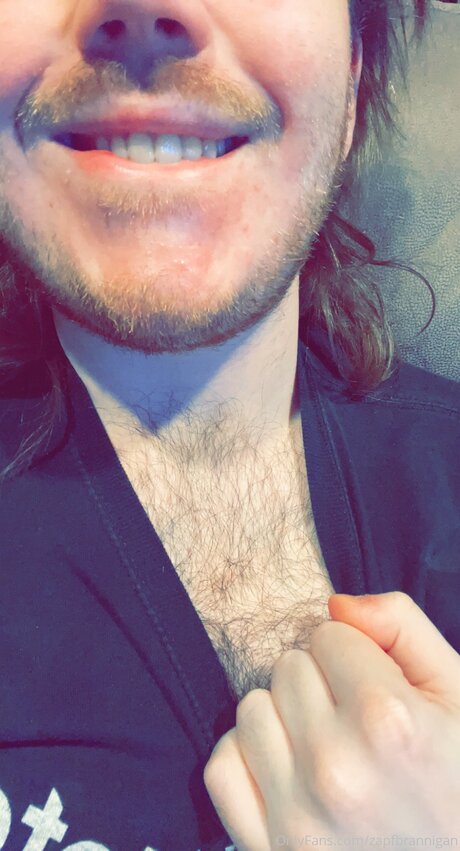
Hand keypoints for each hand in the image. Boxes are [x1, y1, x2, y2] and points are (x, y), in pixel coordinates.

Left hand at [203, 592, 459, 849]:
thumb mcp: (458, 693)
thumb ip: (402, 627)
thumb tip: (336, 604)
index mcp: (386, 721)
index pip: (329, 635)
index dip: (357, 656)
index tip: (378, 688)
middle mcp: (334, 768)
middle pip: (288, 667)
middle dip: (321, 682)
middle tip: (357, 721)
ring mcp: (297, 816)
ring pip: (251, 709)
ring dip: (284, 718)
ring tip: (328, 745)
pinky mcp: (271, 850)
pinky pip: (222, 767)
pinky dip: (248, 757)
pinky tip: (288, 768)